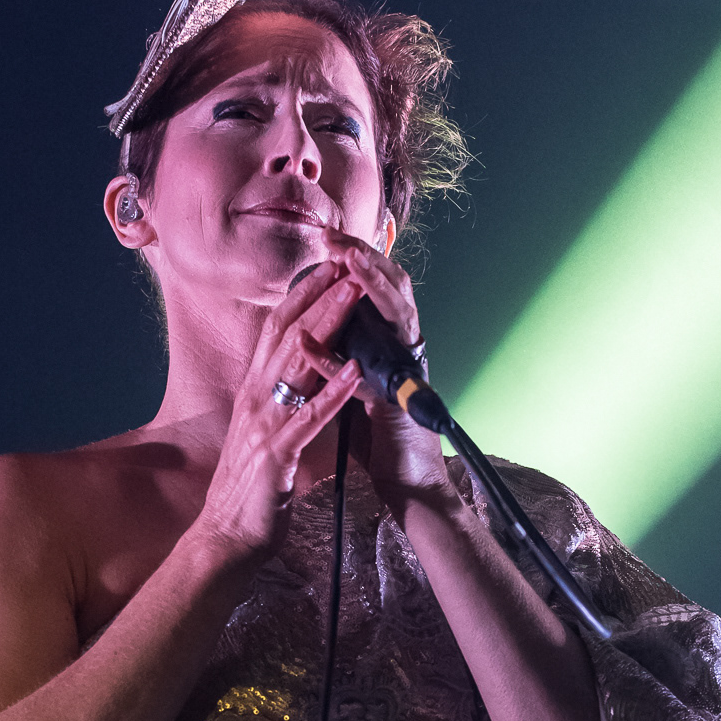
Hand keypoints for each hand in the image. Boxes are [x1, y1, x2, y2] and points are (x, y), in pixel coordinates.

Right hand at [192, 262, 362, 562]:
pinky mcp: (276, 455)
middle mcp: (255, 399)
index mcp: (255, 392)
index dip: (302, 296)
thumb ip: (284, 399)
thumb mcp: (268, 431)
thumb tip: (306, 372)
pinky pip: (308, 418)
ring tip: (354, 297)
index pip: (277, 332)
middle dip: (318, 297)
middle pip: (287, 336)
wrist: (228, 536)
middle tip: (346, 263)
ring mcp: (263, 425)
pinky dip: (332, 392)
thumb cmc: (255, 487)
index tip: (329, 265)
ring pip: (297, 365)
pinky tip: (355, 371)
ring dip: (327, 328)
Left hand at [296, 231, 452, 520]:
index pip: (377, 290)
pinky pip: (371, 369)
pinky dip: (337, 356)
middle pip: (392, 288)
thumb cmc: (381, 441)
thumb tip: (316, 333)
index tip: (327, 237)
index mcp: (390, 346)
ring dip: (371, 283)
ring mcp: (407, 373)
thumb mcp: (355, 387)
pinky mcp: (400, 402)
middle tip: (333, 234)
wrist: (408, 486)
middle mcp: (404, 351)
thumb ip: (343, 358)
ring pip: (397, 313)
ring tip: (347, 258)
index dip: (356, 261)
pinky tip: (312, 338)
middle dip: (363, 257)